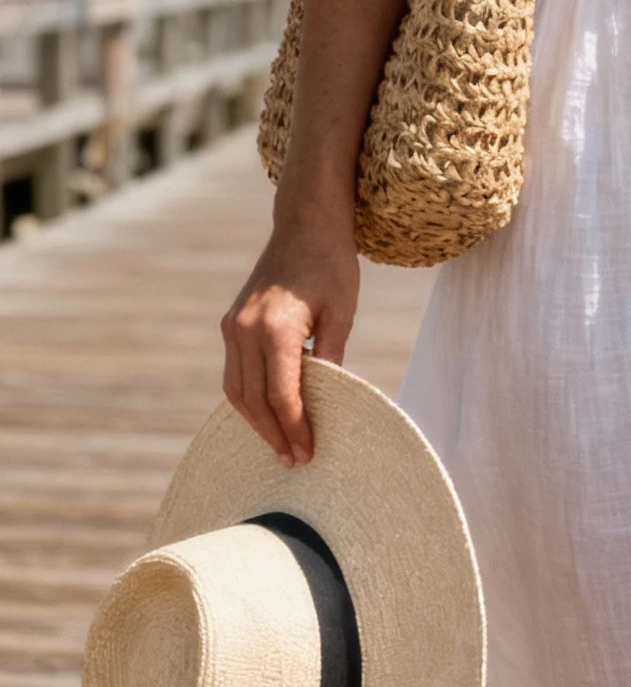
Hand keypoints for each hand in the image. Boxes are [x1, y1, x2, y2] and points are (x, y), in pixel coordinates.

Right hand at [221, 213, 359, 465]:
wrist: (304, 225)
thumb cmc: (331, 266)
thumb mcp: (342, 312)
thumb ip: (332, 357)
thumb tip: (328, 401)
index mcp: (276, 328)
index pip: (282, 395)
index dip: (295, 429)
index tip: (307, 454)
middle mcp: (245, 329)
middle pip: (254, 400)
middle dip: (274, 434)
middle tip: (294, 461)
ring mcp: (232, 326)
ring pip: (236, 390)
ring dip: (256, 422)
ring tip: (280, 446)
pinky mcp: (230, 323)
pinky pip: (234, 372)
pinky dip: (248, 399)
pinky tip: (266, 416)